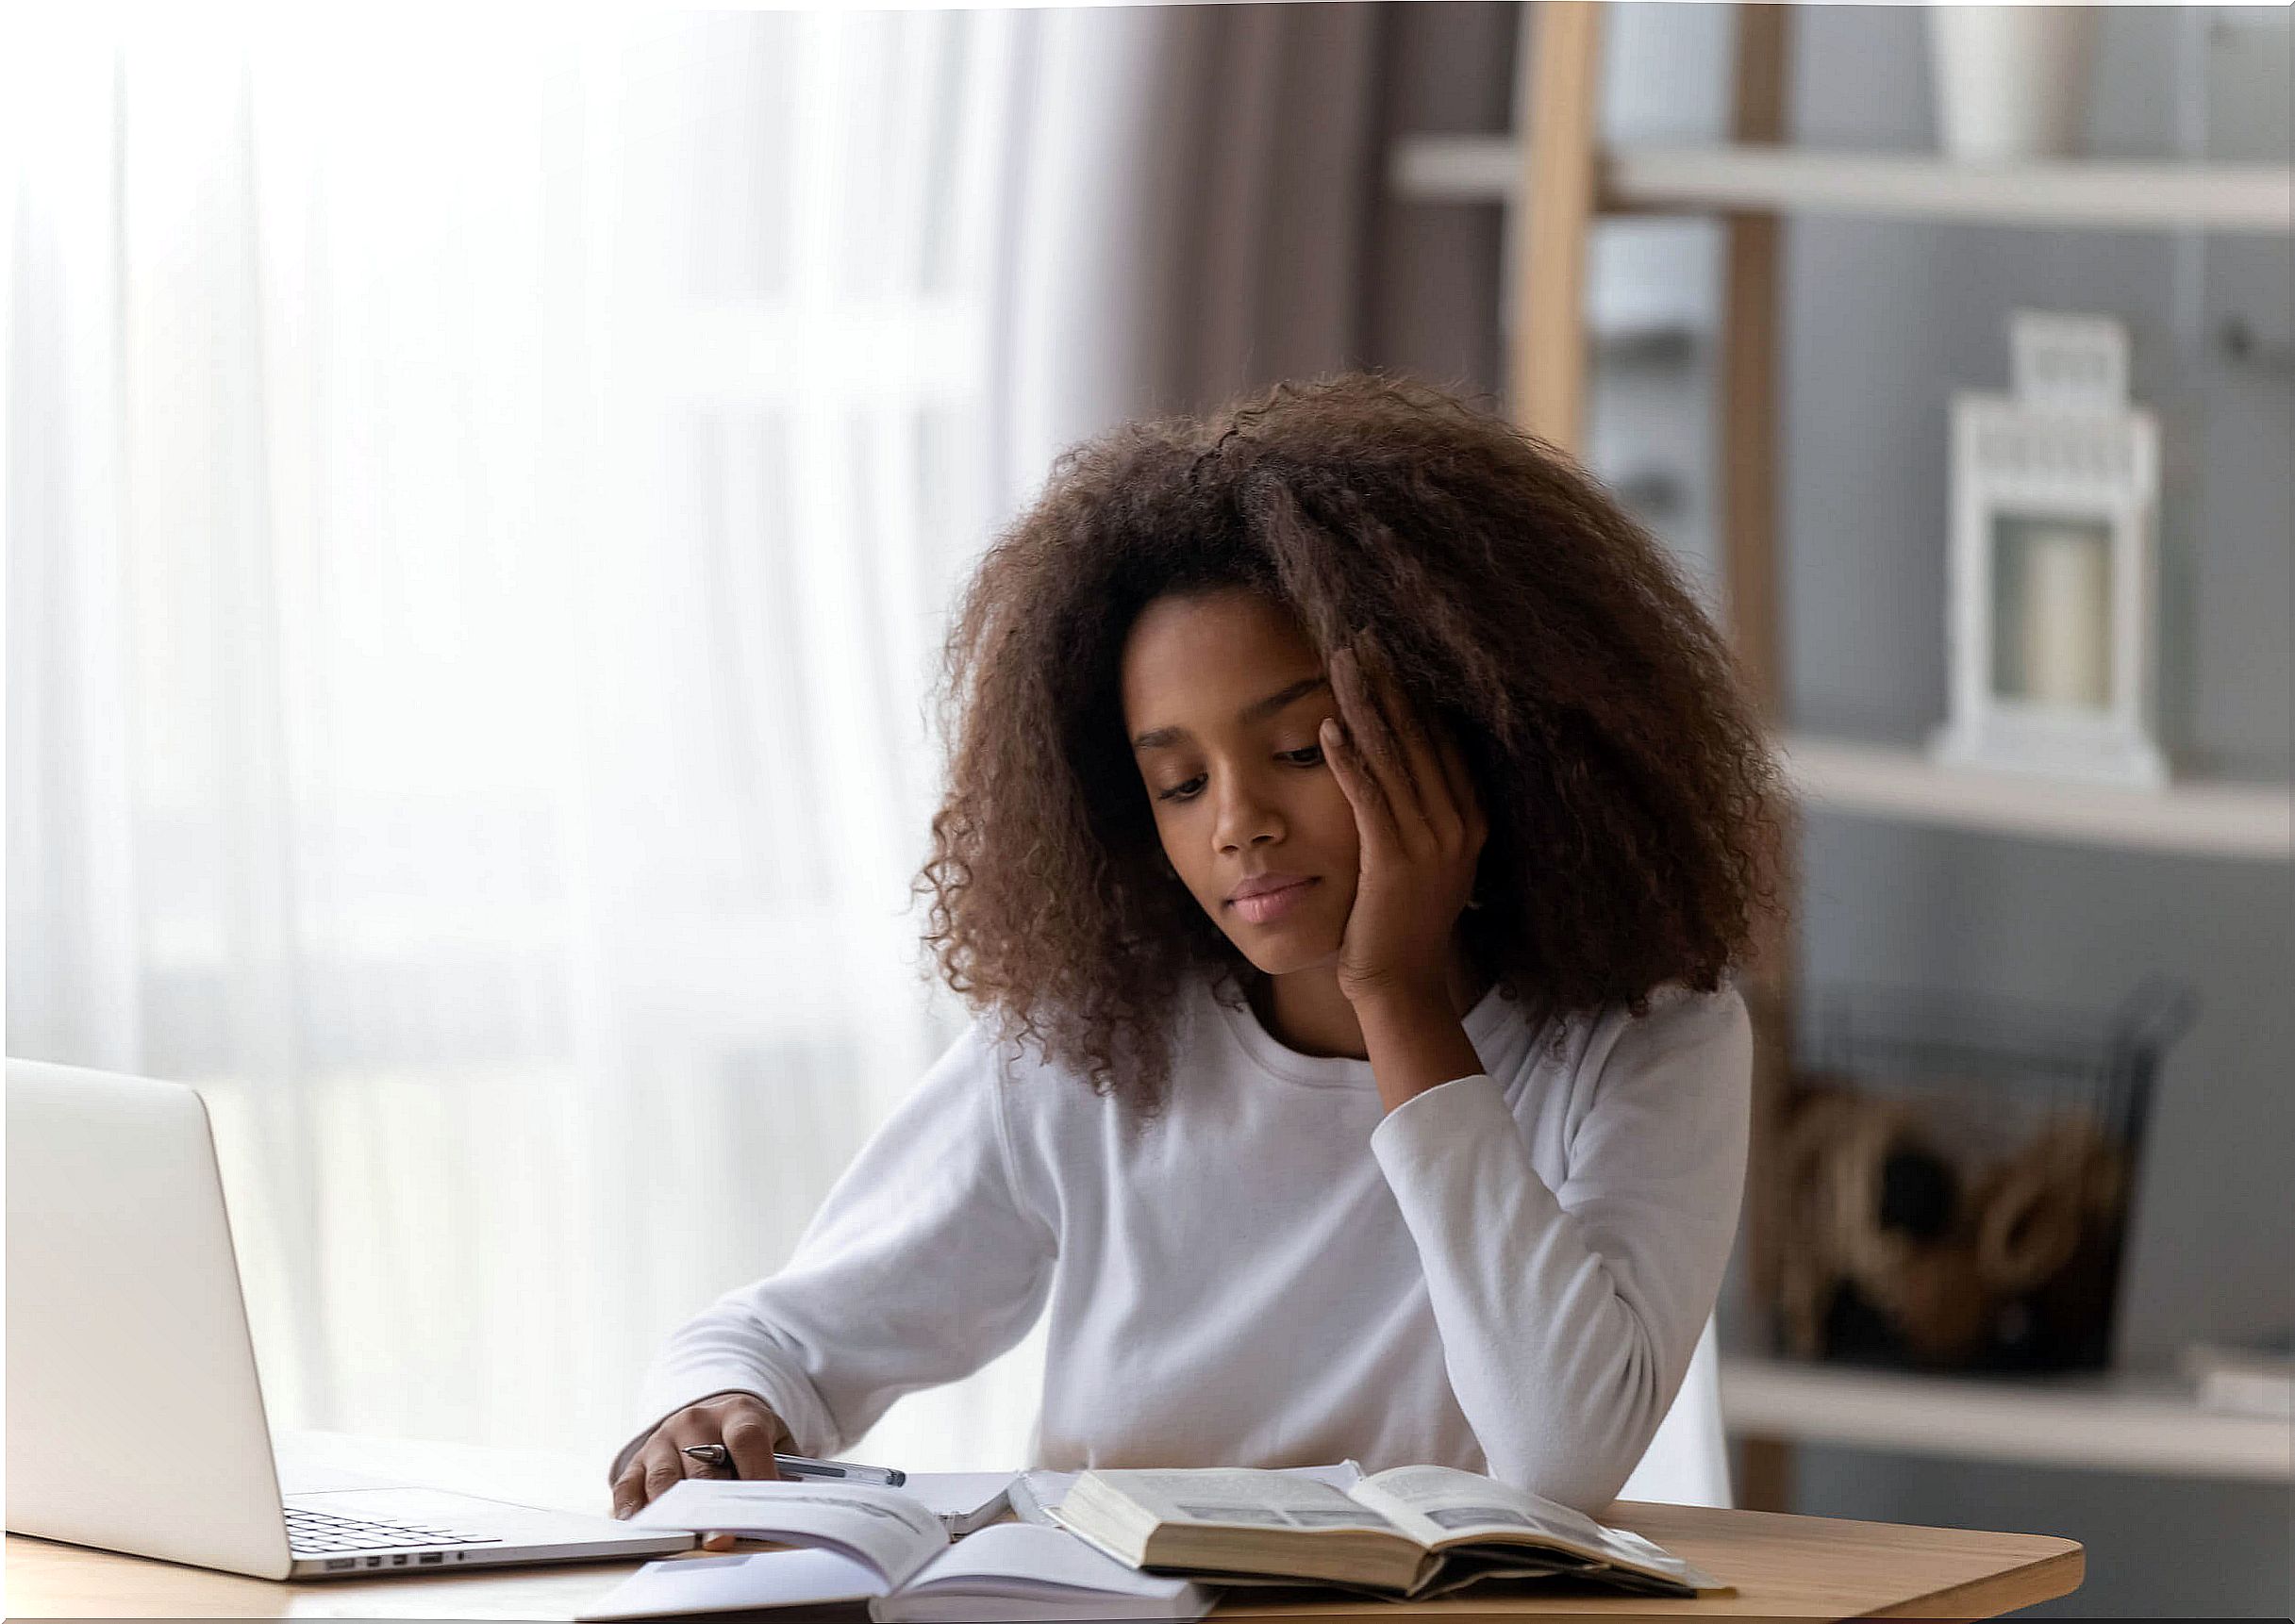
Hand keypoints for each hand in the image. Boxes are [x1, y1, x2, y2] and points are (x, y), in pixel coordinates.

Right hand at [610, 1390, 787, 1550]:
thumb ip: (784, 1471)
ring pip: (665, 1478)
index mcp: (739, 1413)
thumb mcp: (777, 1443)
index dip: (754, 1474)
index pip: (746, 1439)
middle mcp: (697, 1421)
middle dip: (711, 1507)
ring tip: (681, 1539)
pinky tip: (642, 1528)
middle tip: (720, 1540)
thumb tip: (784, 1510)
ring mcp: (664, 1439)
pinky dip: (632, 1509)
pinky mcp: (639, 1459)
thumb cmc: (750, 1441)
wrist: (716, 1416)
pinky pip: (629, 1485)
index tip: (760, 1510)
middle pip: (703, 1466)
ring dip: (673, 1513)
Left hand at [1320, 641, 1487, 1009]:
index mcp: (1470, 818)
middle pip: (1419, 735)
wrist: (1402, 984)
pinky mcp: (1392, 861)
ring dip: (1364, 705)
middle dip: (1388, 682)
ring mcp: (1429, 842)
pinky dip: (1348, 759)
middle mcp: (1457, 823)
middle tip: (1360, 636)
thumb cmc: (1402, 923)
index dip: (1414, 691)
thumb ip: (1422, 815)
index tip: (1389, 650)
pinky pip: (1369, 797)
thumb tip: (1403, 768)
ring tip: (1339, 663)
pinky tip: (1328, 727)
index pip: (1442, 738)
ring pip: (1394, 757)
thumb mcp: (1426, 861)